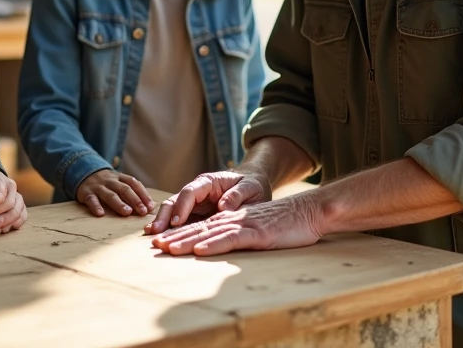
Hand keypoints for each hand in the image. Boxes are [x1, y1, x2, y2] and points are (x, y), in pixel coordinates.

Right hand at [75, 169, 153, 216]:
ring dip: (119, 203)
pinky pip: (92, 199)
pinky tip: (100, 214)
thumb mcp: (118, 182)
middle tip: (143, 211)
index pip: (134, 184)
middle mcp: (110, 181)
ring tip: (127, 212)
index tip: (150, 206)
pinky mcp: (86, 193)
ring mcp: (98, 186)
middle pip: (124, 189)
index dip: (143, 194)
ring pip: (110, 195)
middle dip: (135, 200)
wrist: (83, 172)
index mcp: (120, 177)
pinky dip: (96, 206)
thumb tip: (148, 206)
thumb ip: (130, 191)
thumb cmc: (106, 183)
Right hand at [144, 170, 270, 234]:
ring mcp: (193, 204)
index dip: (182, 206)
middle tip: (155, 232)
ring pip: (172, 212)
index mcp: (208, 182)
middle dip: (164, 216)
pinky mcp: (195, 216)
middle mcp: (196, 192)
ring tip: (153, 238)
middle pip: (175, 201)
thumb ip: (237, 194)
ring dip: (162, 224)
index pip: (190, 192)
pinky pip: (180, 223)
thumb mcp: (250, 187)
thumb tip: (223, 207)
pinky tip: (163, 241)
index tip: (176, 221)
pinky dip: (170, 231)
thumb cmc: (251, 186)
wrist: (253, 188)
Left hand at [151, 193, 322, 256]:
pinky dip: (215, 244)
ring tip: (168, 248)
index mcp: (231, 219)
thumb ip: (236, 233)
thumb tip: (217, 244)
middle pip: (199, 228)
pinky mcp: (258, 233)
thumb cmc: (283, 223)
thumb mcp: (254, 228)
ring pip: (210, 232)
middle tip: (154, 245)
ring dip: (188, 241)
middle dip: (175, 237)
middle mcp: (233, 219)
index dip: (178, 234)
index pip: (199, 227)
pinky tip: (200, 250)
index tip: (159, 243)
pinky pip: (233, 238)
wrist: (307, 211)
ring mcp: (244, 225)